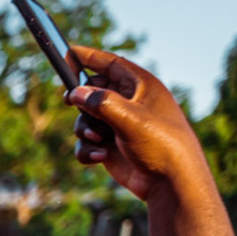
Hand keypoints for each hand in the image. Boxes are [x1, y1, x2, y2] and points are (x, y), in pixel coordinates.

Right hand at [67, 47, 208, 204]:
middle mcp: (129, 103)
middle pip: (92, 91)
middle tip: (70, 102)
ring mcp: (119, 125)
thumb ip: (100, 102)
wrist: (169, 182)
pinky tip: (100, 157)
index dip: (89, 57)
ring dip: (85, 129)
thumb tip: (75, 93)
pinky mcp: (111, 146)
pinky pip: (87, 142)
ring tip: (99, 140)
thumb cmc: (160, 144)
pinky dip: (87, 149)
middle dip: (82, 101)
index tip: (67, 53)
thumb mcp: (130, 118)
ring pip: (86, 118)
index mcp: (141, 86)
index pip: (111, 64)